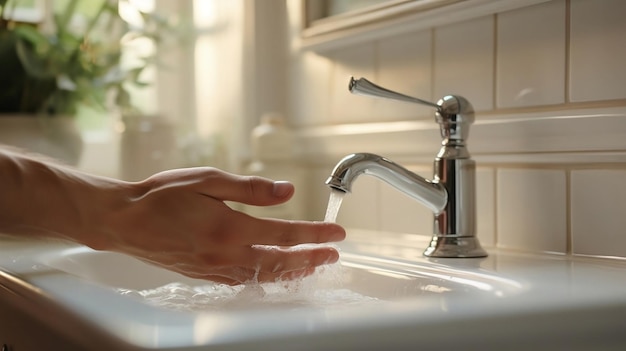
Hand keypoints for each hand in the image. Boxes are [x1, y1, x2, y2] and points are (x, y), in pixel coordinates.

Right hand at [97, 168, 345, 284]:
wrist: (125, 221)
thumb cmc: (162, 196)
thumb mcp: (208, 180)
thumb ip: (251, 189)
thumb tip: (288, 191)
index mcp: (228, 228)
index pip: (284, 234)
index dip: (315, 234)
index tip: (336, 233)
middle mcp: (225, 254)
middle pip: (280, 261)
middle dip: (312, 258)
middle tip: (333, 254)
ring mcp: (214, 270)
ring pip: (264, 276)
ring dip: (293, 271)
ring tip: (313, 265)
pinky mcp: (205, 276)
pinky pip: (243, 281)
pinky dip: (266, 278)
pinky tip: (275, 272)